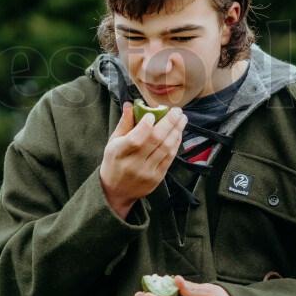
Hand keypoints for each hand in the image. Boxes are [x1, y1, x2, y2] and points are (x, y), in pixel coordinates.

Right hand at [100, 102, 186, 217]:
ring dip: (176, 131)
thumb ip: (124, 124)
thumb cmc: (114, 162)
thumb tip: (131, 105)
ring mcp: (146, 172)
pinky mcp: (157, 178)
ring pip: (166, 148)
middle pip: (155, 140)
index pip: (135, 139)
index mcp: (119, 153)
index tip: (152, 113)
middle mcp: (133, 164)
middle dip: (169, 122)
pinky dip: (176, 143)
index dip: (145, 125)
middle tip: (176, 110)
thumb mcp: (112, 142)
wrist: (116, 191)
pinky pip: (170, 158)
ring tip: (182, 118)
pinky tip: (178, 133)